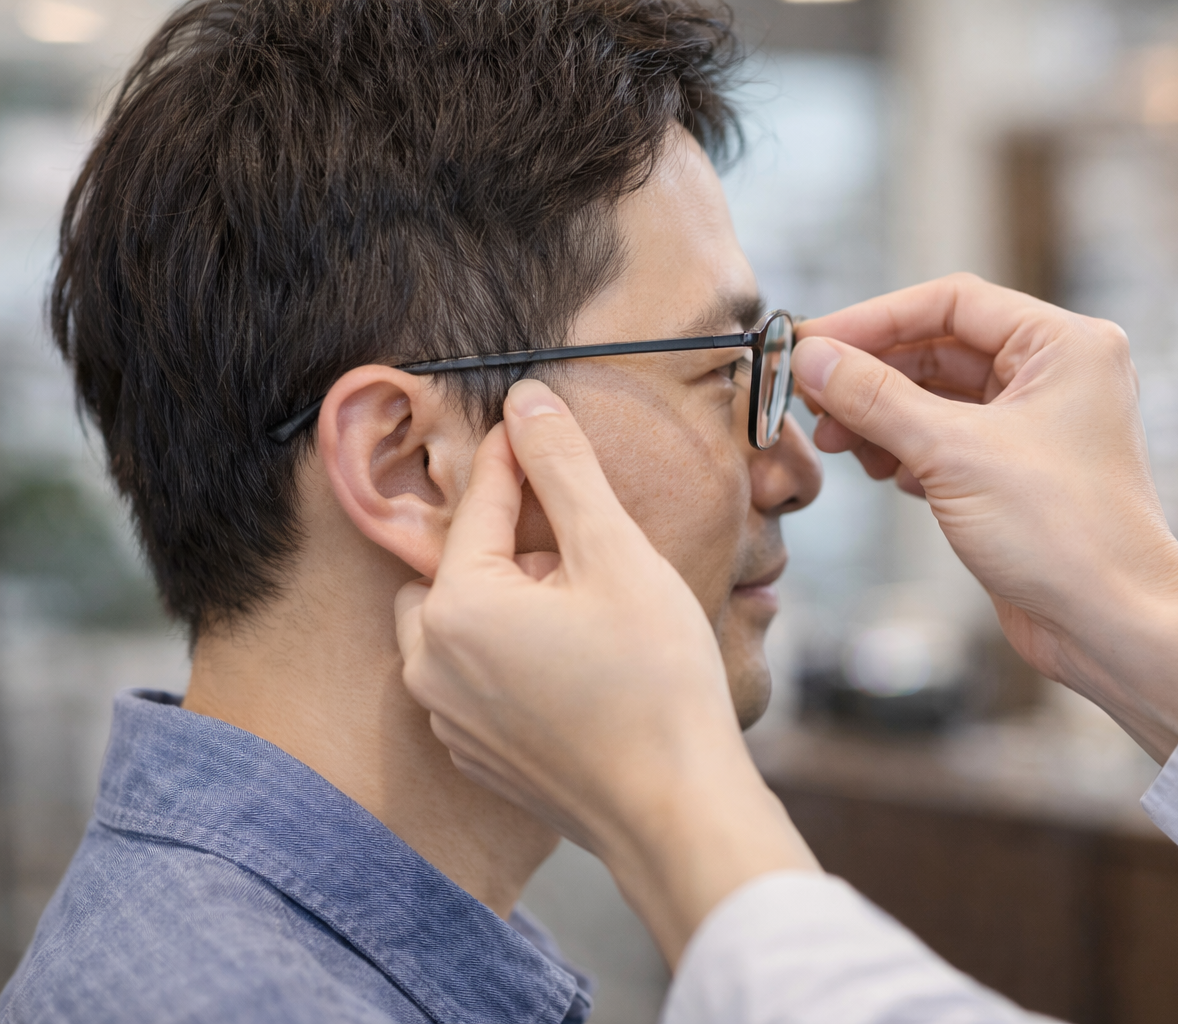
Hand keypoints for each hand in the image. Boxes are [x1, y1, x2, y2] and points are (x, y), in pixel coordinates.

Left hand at [396, 379, 816, 963]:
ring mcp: (449, 717)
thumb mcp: (615, 554)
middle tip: (582, 546)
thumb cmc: (654, 681)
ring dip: (509, 599)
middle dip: (511, 542)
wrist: (675, 809)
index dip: (519, 456)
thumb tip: (525, 400)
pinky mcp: (476, 755)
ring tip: (585, 607)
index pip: (481, 503)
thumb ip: (563, 469)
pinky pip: (476, 678)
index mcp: (457, 607)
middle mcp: (430, 664)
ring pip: (463, 623)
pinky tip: (579, 663)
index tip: (539, 420)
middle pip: (460, 564)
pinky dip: (512, 655)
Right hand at [794, 274, 1177, 761]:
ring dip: (882, 416)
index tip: (813, 343)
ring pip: (938, 398)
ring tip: (837, 443)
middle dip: (872, 374)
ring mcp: (1037, 427)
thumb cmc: (1063, 533)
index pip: (952, 302)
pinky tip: (880, 472)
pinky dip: (906, 451)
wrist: (1113, 626)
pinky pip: (947, 442)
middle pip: (940, 348)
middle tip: (811, 396)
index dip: (874, 319)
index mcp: (1064, 345)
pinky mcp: (1018, 475)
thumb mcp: (953, 453)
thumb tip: (812, 358)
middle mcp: (1056, 376)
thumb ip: (875, 398)